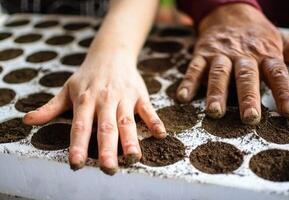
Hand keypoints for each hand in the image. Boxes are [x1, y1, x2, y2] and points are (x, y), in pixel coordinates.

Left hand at [23, 51, 166, 174]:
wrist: (111, 54)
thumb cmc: (87, 75)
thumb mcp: (67, 89)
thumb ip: (50, 107)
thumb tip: (28, 120)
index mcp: (85, 100)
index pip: (81, 125)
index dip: (78, 144)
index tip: (76, 163)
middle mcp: (105, 99)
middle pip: (106, 126)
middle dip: (107, 148)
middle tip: (108, 168)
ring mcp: (124, 97)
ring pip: (127, 121)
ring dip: (130, 139)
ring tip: (132, 158)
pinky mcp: (139, 95)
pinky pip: (148, 109)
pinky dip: (155, 121)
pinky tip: (160, 135)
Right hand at [177, 3, 288, 124]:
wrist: (229, 13)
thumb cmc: (257, 34)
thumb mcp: (282, 41)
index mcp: (265, 54)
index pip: (277, 74)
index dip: (284, 92)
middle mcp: (243, 55)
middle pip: (246, 76)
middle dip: (248, 97)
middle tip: (250, 118)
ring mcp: (220, 54)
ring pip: (219, 74)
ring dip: (216, 93)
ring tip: (214, 112)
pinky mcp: (202, 54)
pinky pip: (194, 68)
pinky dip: (188, 82)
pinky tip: (183, 97)